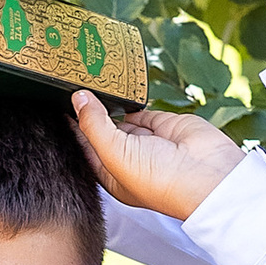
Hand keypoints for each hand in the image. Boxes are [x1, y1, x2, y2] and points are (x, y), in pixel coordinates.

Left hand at [70, 93, 242, 218]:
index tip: (57, 106)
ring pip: (119, 118)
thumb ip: (95, 125)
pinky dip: (130, 99)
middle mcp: (127, 159)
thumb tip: (79, 99)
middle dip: (87, 114)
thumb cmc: (161, 182)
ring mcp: (145, 141)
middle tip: (68, 88)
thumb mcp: (115, 155)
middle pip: (99, 132)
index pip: (85, 149)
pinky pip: (141, 108)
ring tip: (87, 82)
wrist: (208, 175)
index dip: (72, 129)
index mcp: (112, 175)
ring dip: (107, 103)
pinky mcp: (162, 125)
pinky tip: (115, 87)